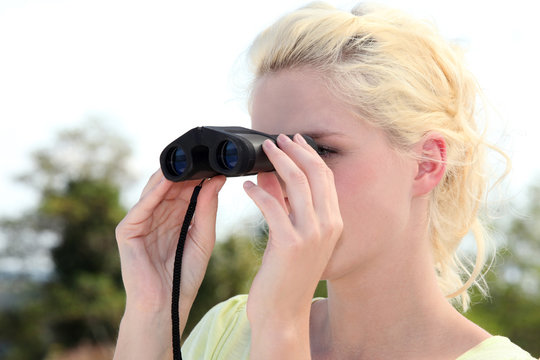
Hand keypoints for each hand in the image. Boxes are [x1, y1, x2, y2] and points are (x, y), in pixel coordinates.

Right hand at [115, 170, 224, 328]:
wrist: (166, 306)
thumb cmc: (184, 277)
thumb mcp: (203, 238)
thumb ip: (208, 209)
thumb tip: (217, 181)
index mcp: (175, 218)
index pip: (185, 189)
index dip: (199, 175)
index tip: (216, 162)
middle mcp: (157, 216)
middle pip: (170, 186)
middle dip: (186, 172)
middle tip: (204, 157)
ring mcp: (140, 222)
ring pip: (154, 191)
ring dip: (170, 176)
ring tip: (187, 162)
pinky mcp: (127, 231)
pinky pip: (141, 207)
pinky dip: (154, 193)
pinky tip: (168, 180)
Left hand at [243, 134, 342, 356]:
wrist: (283, 314)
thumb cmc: (286, 275)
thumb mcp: (290, 235)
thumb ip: (282, 204)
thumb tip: (266, 175)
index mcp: (333, 222)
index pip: (325, 177)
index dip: (308, 154)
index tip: (292, 140)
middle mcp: (328, 225)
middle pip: (314, 174)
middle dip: (295, 150)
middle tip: (277, 138)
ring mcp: (312, 235)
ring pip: (297, 184)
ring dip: (278, 162)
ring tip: (263, 151)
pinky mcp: (290, 244)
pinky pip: (272, 206)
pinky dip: (258, 193)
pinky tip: (245, 187)